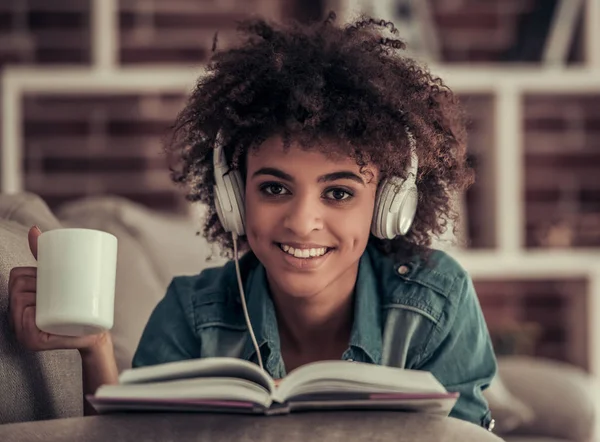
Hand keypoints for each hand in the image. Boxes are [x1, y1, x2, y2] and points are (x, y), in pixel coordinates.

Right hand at [8, 226, 109, 352]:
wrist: (95, 333)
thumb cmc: (75, 304)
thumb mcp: (62, 280)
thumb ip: (47, 258)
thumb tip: (34, 229)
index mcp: (20, 302)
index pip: (17, 277)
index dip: (31, 272)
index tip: (46, 273)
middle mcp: (17, 318)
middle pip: (19, 289)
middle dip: (35, 283)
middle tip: (56, 284)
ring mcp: (24, 333)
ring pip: (23, 305)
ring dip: (32, 298)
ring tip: (52, 296)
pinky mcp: (36, 343)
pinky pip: (27, 330)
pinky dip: (27, 321)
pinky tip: (32, 316)